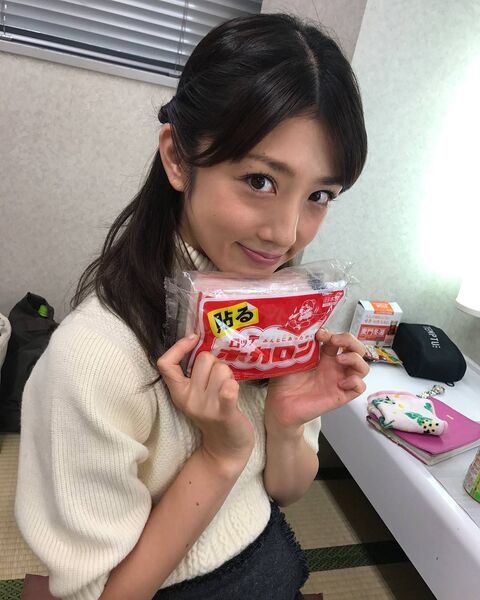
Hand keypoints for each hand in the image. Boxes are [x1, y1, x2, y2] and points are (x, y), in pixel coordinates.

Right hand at [157, 335, 254, 468]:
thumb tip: (199, 340)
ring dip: (229, 375)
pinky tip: (233, 389)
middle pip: (204, 359)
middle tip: (220, 380)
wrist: (226, 449)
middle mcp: (190, 399)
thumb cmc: (213, 413)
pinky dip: (232, 386)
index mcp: (179, 393)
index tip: (193, 339)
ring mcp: (206, 407)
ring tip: (228, 389)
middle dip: (216, 363)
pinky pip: (227, 390)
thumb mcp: (196, 394)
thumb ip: (195, 372)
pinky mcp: (224, 413)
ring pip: (221, 368)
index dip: (178, 347)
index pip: (166, 364)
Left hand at [265, 329, 368, 431]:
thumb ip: (304, 343)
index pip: (339, 339)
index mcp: (325, 355)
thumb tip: (311, 328)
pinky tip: (341, 382)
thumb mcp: (294, 356)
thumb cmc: (285, 379)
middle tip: (335, 341)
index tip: (319, 333)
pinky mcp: (341, 395)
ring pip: (363, 367)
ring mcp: (340, 380)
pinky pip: (360, 387)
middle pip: (357, 349)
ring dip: (355, 359)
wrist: (281, 402)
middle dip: (350, 340)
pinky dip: (355, 381)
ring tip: (339, 359)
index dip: (332, 333)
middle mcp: (335, 366)